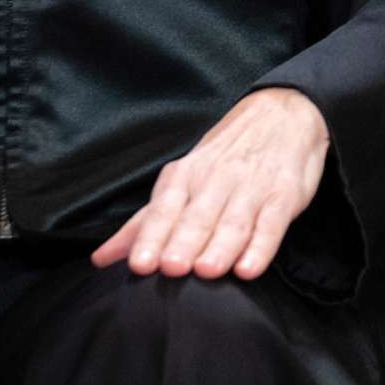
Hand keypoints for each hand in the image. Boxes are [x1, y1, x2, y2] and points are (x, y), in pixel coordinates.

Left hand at [90, 87, 330, 281]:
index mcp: (185, 176)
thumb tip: (100, 258)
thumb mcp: (182, 179)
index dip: (152, 237)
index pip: (164, 210)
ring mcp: (252, 188)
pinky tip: (250, 268)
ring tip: (208, 270)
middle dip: (183, 242)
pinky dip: (262, 247)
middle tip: (171, 268)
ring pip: (234, 221)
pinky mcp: (283, 197)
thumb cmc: (225, 157)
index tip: (140, 264)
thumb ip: (144, 222)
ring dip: (221, 246)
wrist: (283, 113)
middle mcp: (216, 180)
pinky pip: (272, 224)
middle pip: (198, 217)